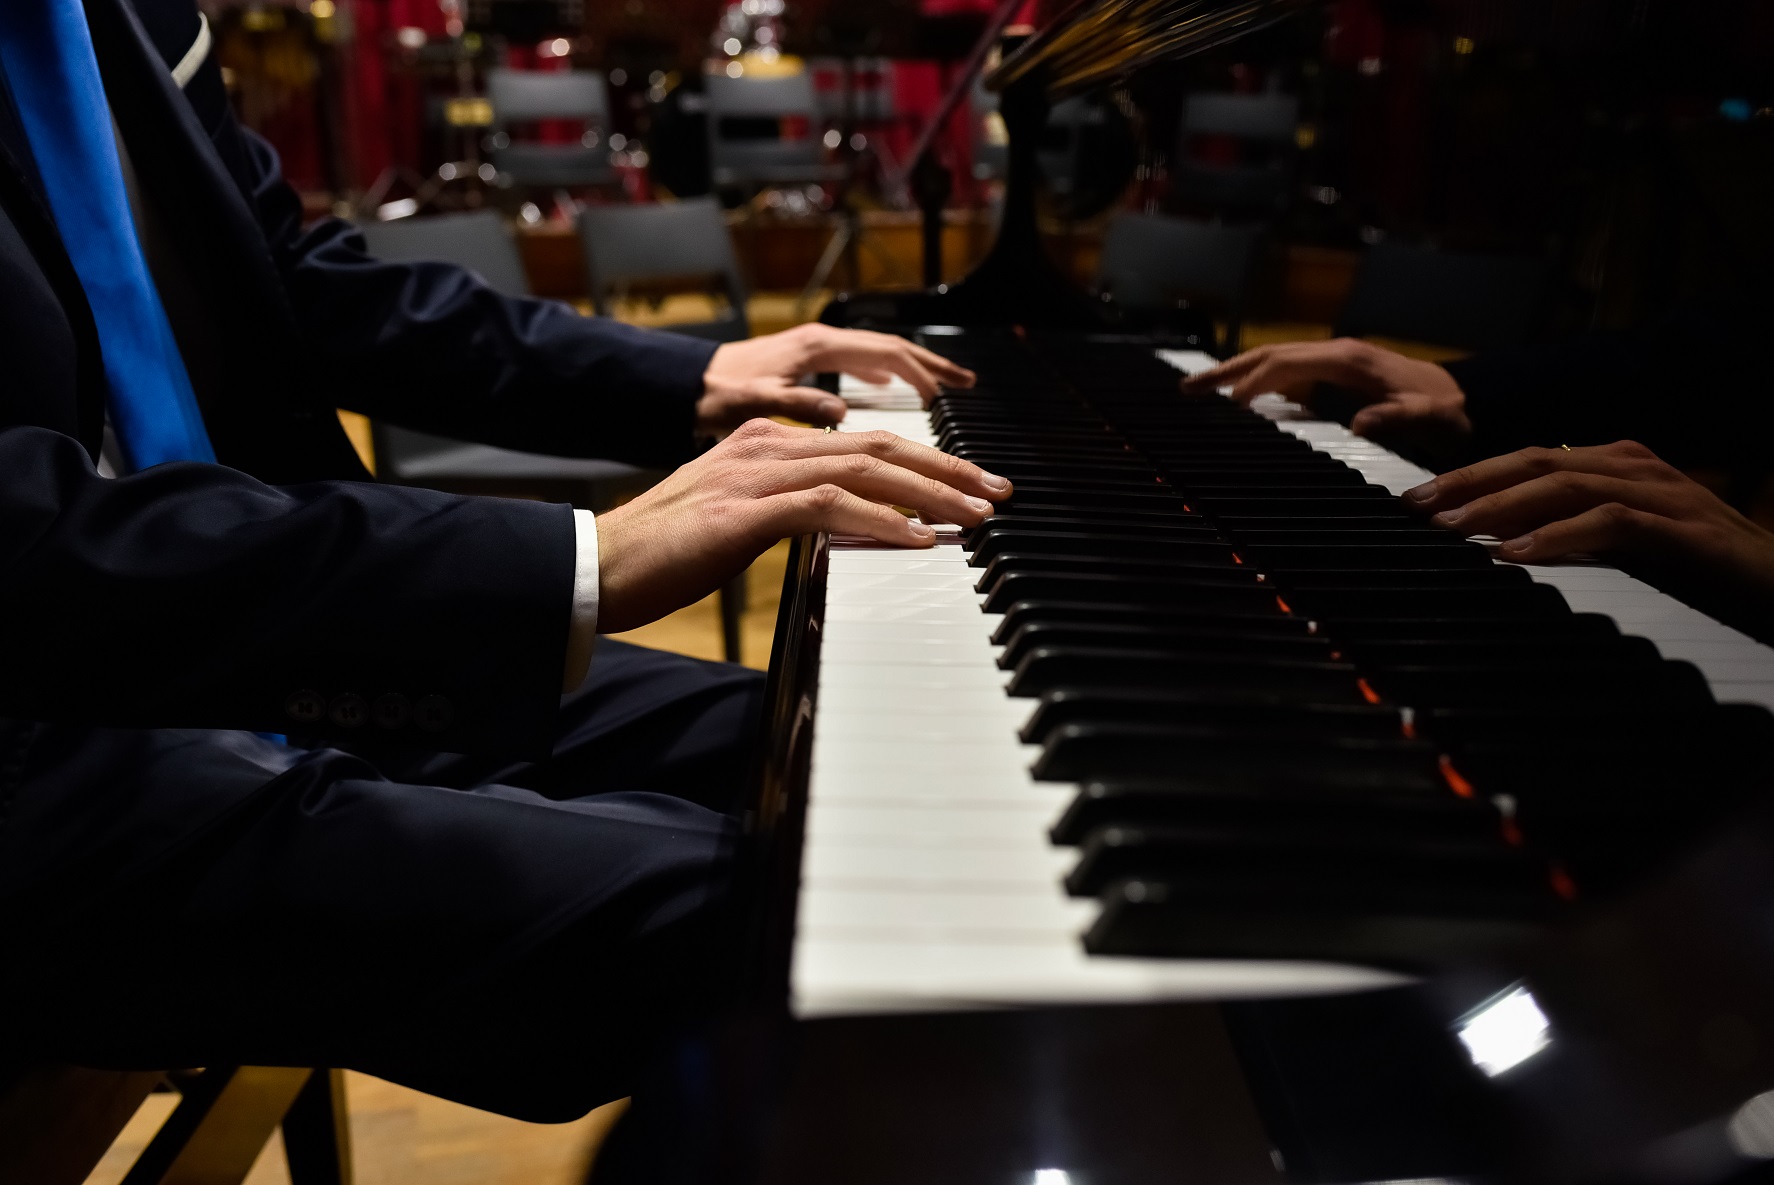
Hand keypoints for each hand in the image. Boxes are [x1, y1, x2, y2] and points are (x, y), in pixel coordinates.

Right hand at [595, 418, 1008, 632]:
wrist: (596, 568)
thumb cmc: (663, 555)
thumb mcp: (739, 522)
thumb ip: (789, 512)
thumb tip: (844, 528)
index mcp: (767, 443)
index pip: (865, 444)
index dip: (927, 461)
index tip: (971, 487)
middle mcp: (767, 445)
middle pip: (879, 446)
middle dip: (947, 468)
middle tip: (997, 492)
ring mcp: (756, 474)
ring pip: (865, 469)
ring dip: (930, 493)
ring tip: (975, 516)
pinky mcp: (745, 511)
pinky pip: (828, 507)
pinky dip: (880, 521)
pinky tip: (917, 539)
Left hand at [697, 324, 976, 433]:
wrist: (678, 387)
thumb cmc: (711, 395)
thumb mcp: (751, 403)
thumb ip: (798, 406)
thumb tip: (842, 415)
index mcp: (817, 347)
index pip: (888, 353)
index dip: (926, 375)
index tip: (954, 397)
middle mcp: (822, 343)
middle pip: (894, 352)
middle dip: (935, 371)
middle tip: (968, 388)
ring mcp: (816, 352)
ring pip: (880, 357)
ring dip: (916, 373)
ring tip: (945, 389)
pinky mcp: (809, 365)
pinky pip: (861, 366)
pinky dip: (888, 377)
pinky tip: (894, 393)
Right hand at [1182, 339, 1471, 448]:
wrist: (1473, 398)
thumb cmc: (1448, 411)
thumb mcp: (1427, 418)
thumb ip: (1395, 419)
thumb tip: (1358, 426)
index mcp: (1347, 359)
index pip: (1284, 363)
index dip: (1251, 382)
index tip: (1223, 405)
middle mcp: (1337, 352)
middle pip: (1268, 356)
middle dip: (1225, 371)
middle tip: (1185, 389)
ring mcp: (1336, 359)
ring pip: (1274, 361)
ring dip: (1236, 374)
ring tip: (1200, 391)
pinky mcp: (1339, 371)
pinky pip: (1288, 372)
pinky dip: (1259, 381)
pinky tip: (1245, 399)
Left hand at [1406, 440, 1773, 593]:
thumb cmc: (1703, 574)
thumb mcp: (1621, 551)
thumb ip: (1570, 539)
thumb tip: (1496, 546)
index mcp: (1619, 467)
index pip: (1531, 460)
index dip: (1470, 476)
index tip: (1417, 501)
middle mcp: (1639, 469)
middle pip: (1539, 462)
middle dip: (1471, 483)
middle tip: (1417, 509)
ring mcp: (1666, 495)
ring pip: (1568, 484)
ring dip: (1502, 506)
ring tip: (1452, 529)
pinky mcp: (1688, 531)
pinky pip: (1613, 523)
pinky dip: (1560, 536)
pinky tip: (1517, 553)